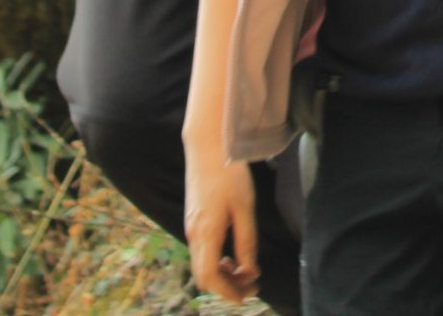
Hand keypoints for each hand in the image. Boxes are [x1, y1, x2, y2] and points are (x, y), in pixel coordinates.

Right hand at [184, 150, 260, 303]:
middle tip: (251, 285)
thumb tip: (250, 270)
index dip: (228, 291)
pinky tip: (232, 254)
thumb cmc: (229, 174)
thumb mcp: (244, 208)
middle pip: (204, 276)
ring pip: (202, 264)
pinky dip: (216, 260)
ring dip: (222, 274)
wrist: (208, 145)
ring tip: (245, 270)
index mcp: (206, 233)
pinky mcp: (193, 219)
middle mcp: (194, 234)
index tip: (248, 295)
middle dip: (227, 287)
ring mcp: (191, 226)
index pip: (211, 277)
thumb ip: (247, 241)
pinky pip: (201, 251)